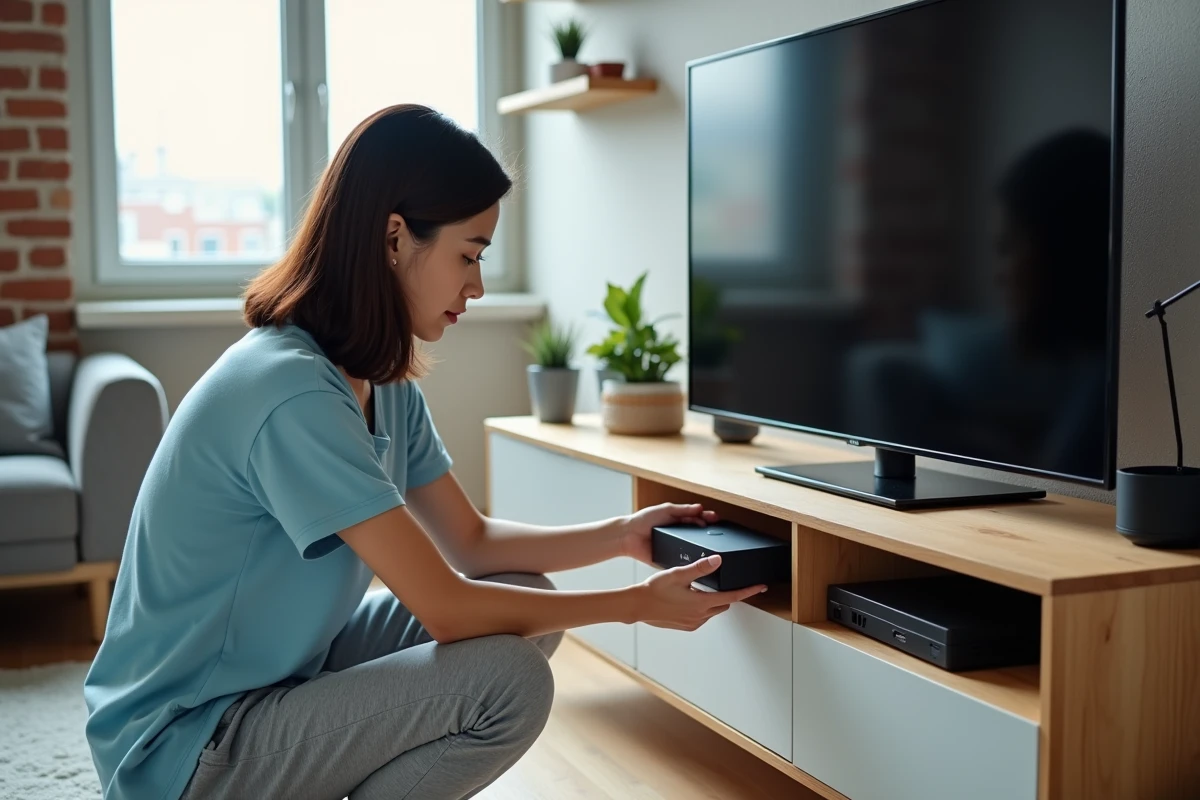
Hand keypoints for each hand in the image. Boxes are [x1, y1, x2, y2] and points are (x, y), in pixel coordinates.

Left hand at [619, 502, 717, 565]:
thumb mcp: (665, 510)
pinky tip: (699, 559)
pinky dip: (691, 559)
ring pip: (693, 547)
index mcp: (678, 520)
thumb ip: (682, 510)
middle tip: (717, 530)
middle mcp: (679, 533)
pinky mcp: (670, 558)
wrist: (628, 536)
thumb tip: (699, 507)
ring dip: (702, 546)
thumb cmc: (643, 520)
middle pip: (698, 532)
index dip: (706, 518)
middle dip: (708, 531)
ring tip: (711, 543)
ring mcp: (675, 546)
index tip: (715, 518)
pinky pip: (683, 560)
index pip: (696, 518)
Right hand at [633, 555, 765, 630]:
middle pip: (724, 604)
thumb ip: (700, 567)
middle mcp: (700, 615)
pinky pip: (701, 617)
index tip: (760, 587)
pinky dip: (702, 607)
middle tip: (726, 583)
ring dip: (713, 601)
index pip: (733, 597)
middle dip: (728, 594)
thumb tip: (718, 560)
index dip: (749, 591)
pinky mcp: (685, 626)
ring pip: (712, 610)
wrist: (637, 606)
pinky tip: (689, 598)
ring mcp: (693, 622)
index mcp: (702, 602)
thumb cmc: (654, 590)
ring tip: (700, 588)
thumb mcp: (678, 574)